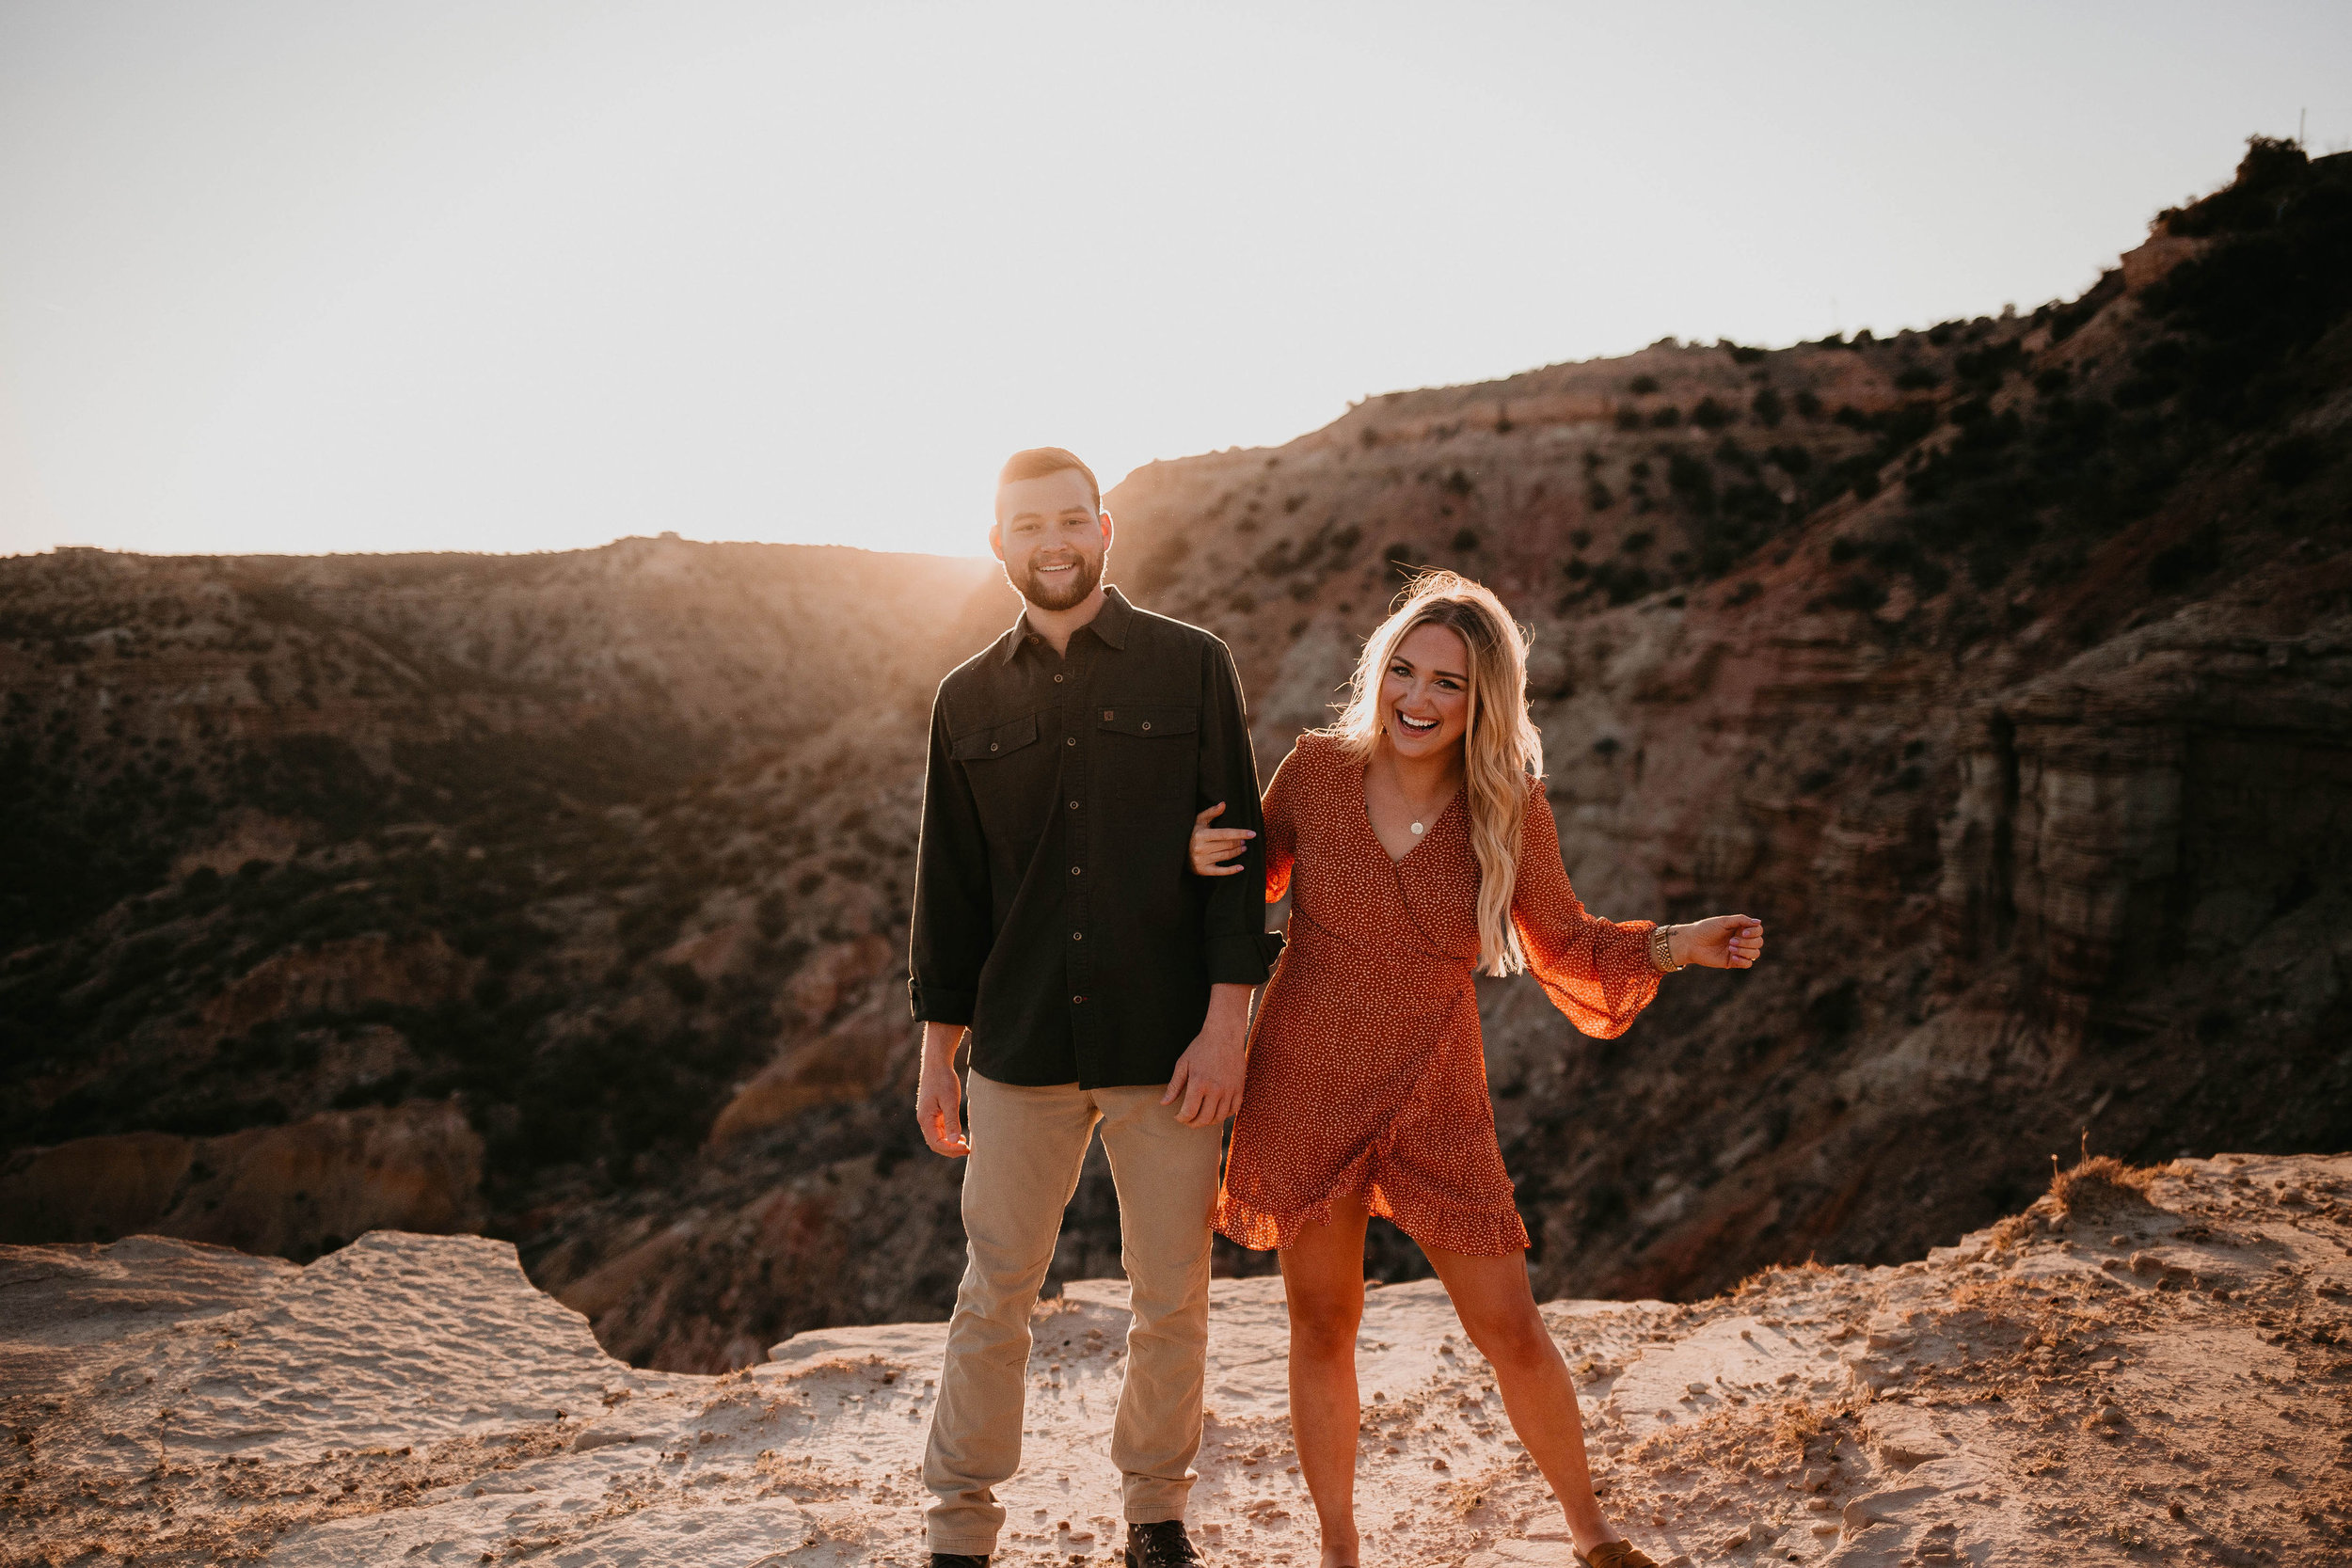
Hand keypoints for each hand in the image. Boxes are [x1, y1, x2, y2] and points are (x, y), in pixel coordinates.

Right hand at [915, 1025, 969, 1156]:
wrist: (937, 1063)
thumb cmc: (943, 1080)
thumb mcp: (950, 1100)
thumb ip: (952, 1121)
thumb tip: (953, 1141)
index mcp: (925, 1119)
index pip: (936, 1143)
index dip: (950, 1149)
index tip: (966, 1147)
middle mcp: (924, 1120)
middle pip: (935, 1143)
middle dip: (951, 1150)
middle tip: (967, 1149)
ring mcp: (928, 1117)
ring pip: (938, 1138)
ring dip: (950, 1144)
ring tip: (965, 1145)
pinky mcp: (934, 1113)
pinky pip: (940, 1130)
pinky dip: (949, 1136)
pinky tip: (960, 1136)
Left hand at [1162, 984, 1250, 1125]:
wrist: (1224, 1034)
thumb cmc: (1201, 1048)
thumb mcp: (1183, 1064)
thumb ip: (1174, 1086)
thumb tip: (1164, 1103)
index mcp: (1199, 1083)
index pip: (1189, 1112)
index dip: (1181, 1118)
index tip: (1178, 1116)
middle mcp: (1216, 1089)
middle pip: (1205, 1119)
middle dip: (1193, 1123)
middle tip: (1188, 1120)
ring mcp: (1230, 1089)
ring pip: (1220, 1117)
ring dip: (1209, 1121)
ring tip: (1201, 1117)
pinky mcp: (1239, 1087)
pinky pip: (1234, 1109)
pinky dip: (1225, 1114)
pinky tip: (1216, 1110)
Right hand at [1190, 801, 1253, 876]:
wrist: (1177, 851)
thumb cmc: (1191, 833)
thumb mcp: (1198, 821)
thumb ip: (1211, 812)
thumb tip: (1224, 804)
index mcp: (1201, 835)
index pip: (1225, 834)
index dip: (1240, 833)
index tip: (1252, 833)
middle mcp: (1201, 848)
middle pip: (1227, 845)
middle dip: (1239, 842)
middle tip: (1245, 841)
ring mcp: (1202, 860)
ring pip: (1226, 856)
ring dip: (1237, 852)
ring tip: (1243, 848)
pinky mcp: (1202, 870)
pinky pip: (1220, 871)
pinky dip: (1232, 870)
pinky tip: (1241, 867)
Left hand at [1672, 915, 1764, 969]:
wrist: (1692, 943)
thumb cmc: (1706, 929)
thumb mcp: (1724, 921)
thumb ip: (1741, 920)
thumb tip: (1759, 922)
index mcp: (1741, 928)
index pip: (1758, 931)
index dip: (1755, 932)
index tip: (1744, 932)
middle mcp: (1742, 939)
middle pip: (1759, 942)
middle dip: (1747, 942)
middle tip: (1731, 941)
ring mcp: (1738, 951)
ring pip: (1755, 954)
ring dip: (1745, 951)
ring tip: (1730, 948)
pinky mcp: (1733, 962)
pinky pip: (1748, 964)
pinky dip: (1743, 960)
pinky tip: (1731, 956)